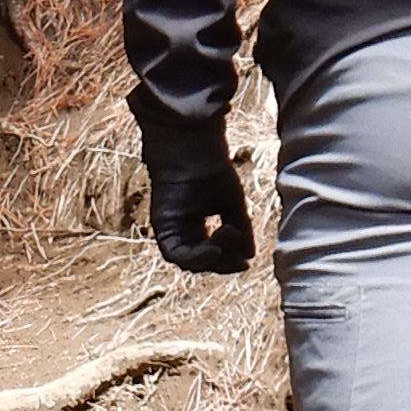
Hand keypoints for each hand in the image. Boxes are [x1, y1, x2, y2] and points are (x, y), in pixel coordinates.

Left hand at [148, 151, 254, 276]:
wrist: (194, 145)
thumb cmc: (211, 165)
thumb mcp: (232, 203)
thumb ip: (240, 229)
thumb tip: (249, 255)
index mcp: (196, 223)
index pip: (211, 254)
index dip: (228, 262)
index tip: (246, 263)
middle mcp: (181, 229)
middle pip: (200, 262)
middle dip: (222, 265)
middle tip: (240, 261)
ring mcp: (169, 229)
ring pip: (187, 262)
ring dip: (211, 260)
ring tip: (229, 236)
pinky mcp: (161, 227)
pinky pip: (175, 255)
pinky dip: (195, 258)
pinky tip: (214, 249)